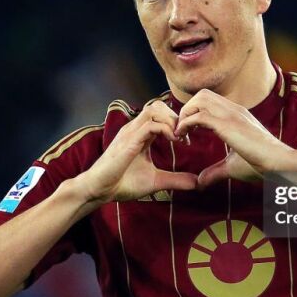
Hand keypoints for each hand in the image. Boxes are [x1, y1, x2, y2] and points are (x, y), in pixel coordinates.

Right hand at [76, 101, 197, 206]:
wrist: (99, 191)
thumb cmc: (122, 184)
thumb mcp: (155, 181)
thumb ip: (176, 180)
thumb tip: (196, 183)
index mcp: (140, 134)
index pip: (160, 113)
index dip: (176, 121)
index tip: (186, 139)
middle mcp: (134, 129)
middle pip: (158, 105)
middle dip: (175, 116)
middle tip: (185, 135)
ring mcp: (130, 133)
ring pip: (153, 109)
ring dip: (171, 120)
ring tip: (179, 137)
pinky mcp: (128, 141)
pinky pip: (149, 124)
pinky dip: (165, 129)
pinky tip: (173, 141)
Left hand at [174, 89, 296, 188]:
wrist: (278, 163)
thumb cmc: (260, 164)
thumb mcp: (232, 166)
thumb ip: (215, 172)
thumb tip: (200, 182)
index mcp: (236, 114)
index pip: (209, 100)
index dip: (194, 112)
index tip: (188, 133)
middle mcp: (233, 109)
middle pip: (202, 94)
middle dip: (187, 109)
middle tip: (182, 131)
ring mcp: (231, 115)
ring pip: (199, 99)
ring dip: (185, 113)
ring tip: (181, 133)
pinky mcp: (228, 125)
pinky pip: (199, 116)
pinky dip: (186, 123)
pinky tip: (183, 137)